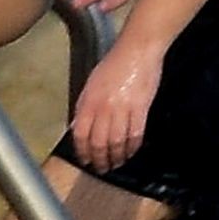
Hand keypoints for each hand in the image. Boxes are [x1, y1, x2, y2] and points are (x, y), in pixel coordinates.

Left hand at [70, 33, 163, 172]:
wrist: (137, 51)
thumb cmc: (114, 64)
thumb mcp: (91, 83)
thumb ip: (84, 106)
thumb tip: (78, 127)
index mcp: (89, 100)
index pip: (80, 133)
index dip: (82, 150)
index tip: (85, 159)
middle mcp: (103, 107)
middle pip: (99, 142)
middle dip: (99, 159)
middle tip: (101, 168)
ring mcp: (122, 109)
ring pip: (117, 142)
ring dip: (116, 157)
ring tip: (116, 164)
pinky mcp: (140, 109)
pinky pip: (135, 135)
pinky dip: (132, 147)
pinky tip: (130, 153)